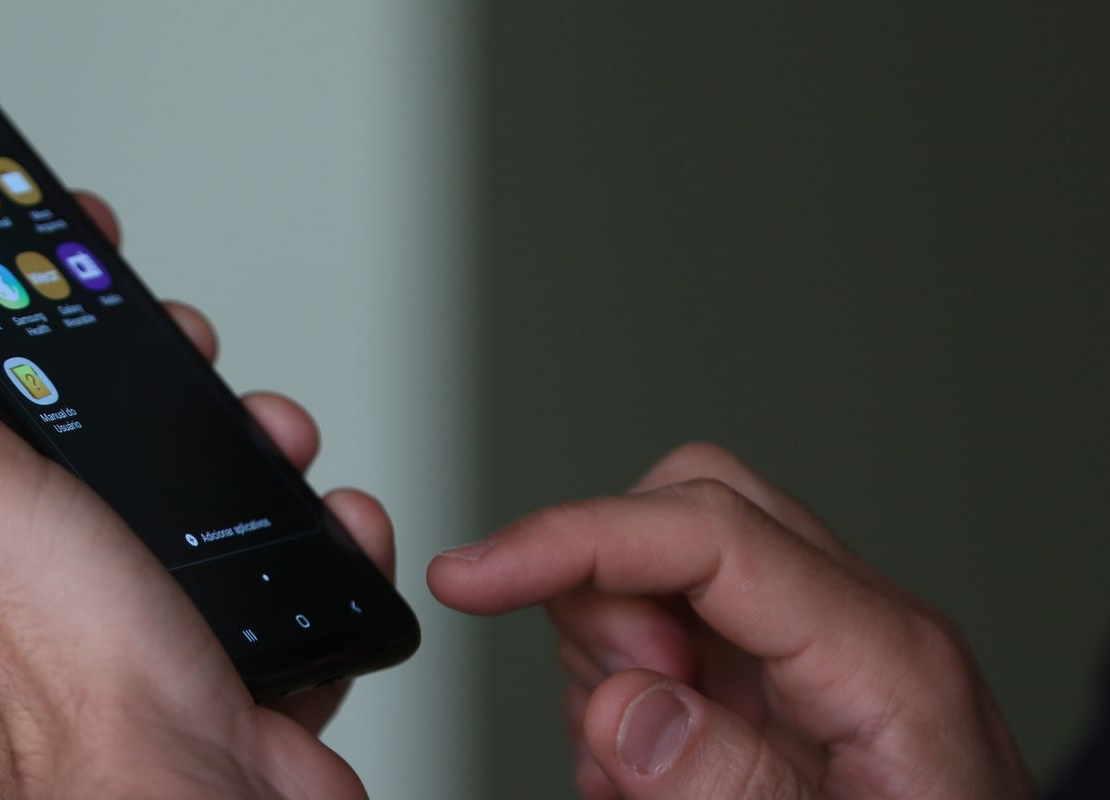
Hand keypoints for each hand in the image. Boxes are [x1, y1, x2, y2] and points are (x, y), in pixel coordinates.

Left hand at [0, 193, 390, 798]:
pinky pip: (267, 561)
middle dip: (153, 365)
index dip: (15, 292)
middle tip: (186, 348)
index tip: (66, 239)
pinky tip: (321, 525)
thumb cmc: (74, 683)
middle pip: (87, 418)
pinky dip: (306, 530)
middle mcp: (25, 570)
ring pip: (188, 484)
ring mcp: (123, 610)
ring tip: (271, 441)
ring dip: (245, 440)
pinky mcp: (212, 647)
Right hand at [428, 443, 1029, 798]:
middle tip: (619, 714)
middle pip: (685, 510)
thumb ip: (730, 784)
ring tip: (638, 772)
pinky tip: (644, 775)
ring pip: (658, 572)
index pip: (710, 534)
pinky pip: (663, 639)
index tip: (474, 577)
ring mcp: (810, 653)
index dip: (575, 539)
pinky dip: (619, 701)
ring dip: (605, 662)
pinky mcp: (776, 684)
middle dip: (604, 597)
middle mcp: (850, 630)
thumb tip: (619, 707)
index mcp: (886, 659)